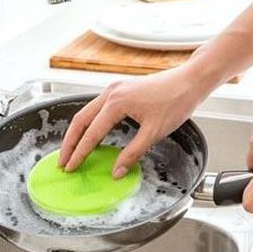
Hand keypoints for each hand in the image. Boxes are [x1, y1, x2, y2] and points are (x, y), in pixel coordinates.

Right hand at [58, 66, 209, 177]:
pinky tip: (90, 134)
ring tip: (72, 150)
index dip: (80, 153)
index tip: (71, 167)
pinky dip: (89, 122)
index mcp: (116, 103)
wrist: (190, 80)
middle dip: (69, 142)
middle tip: (62, 161)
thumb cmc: (176, 101)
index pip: (91, 133)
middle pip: (80, 120)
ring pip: (86, 112)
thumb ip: (132, 153)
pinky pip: (97, 107)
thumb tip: (116, 171)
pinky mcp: (120, 88)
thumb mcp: (154, 132)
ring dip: (77, 131)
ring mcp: (114, 88)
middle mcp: (110, 92)